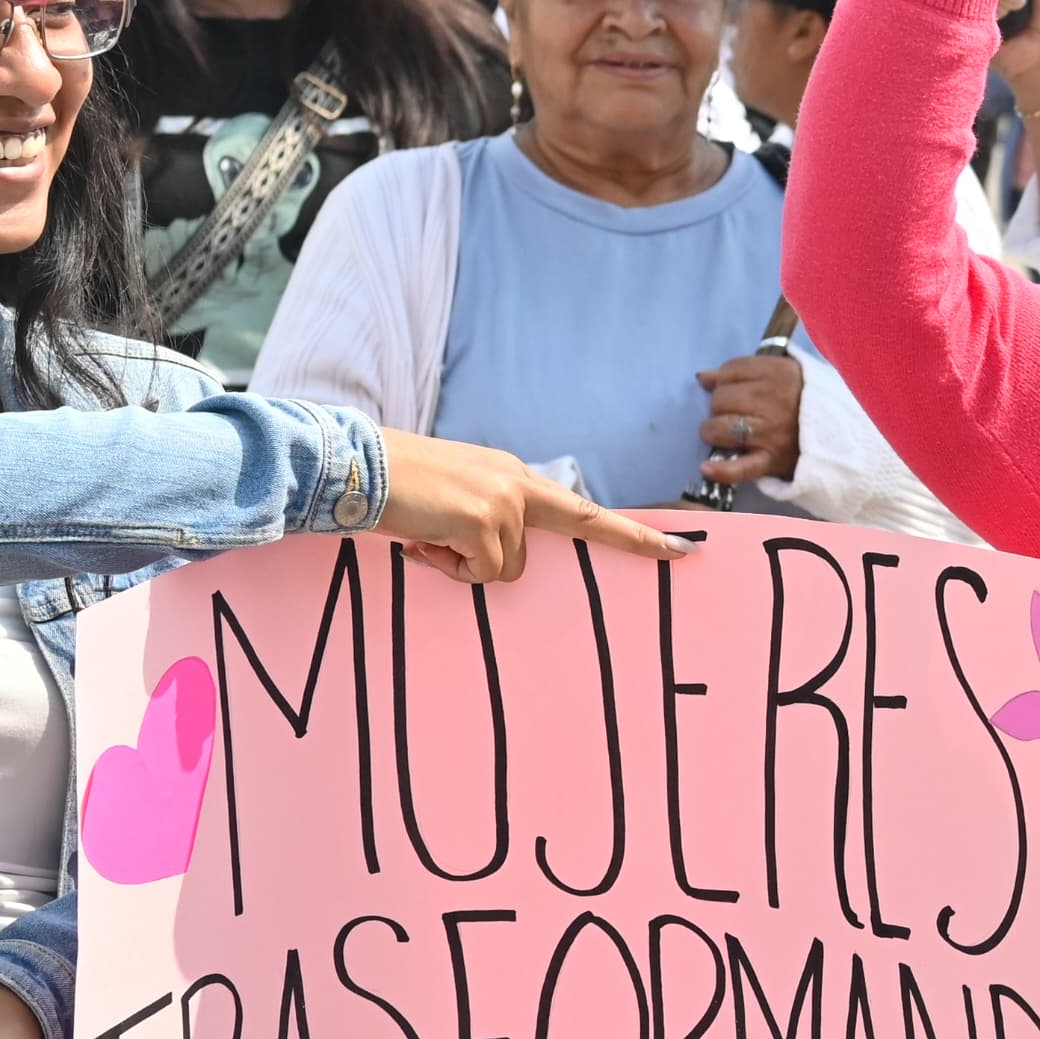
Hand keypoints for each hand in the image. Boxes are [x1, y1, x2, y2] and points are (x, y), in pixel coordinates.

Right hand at [373, 431, 698, 580]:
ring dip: (467, 567)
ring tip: (431, 540)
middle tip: (687, 555)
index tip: (682, 546)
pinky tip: (424, 542)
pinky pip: (480, 573)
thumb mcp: (453, 498)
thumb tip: (495, 560)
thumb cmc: (393, 488)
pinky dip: (449, 569)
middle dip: (634, 542)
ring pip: (508, 569)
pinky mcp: (482, 520)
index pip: (582, 508)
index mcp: (512, 475)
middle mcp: (517, 483)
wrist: (352, 465)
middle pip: (583, 526)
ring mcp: (504, 500)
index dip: (632, 530)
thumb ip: (486, 518)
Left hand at [698, 352, 804, 492]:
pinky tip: (707, 467)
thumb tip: (703, 377)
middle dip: (721, 405)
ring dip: (715, 432)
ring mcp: (771, 432)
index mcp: (780, 372)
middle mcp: (774, 400)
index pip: (731, 370)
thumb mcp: (785, 375)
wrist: (845, 438)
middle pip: (721, 398)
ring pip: (719, 427)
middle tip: (735, 413)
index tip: (734, 389)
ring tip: (726, 434)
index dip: (725, 380)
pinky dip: (721, 470)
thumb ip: (745, 370)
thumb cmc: (809, 402)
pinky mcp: (771, 461)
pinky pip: (739, 467)